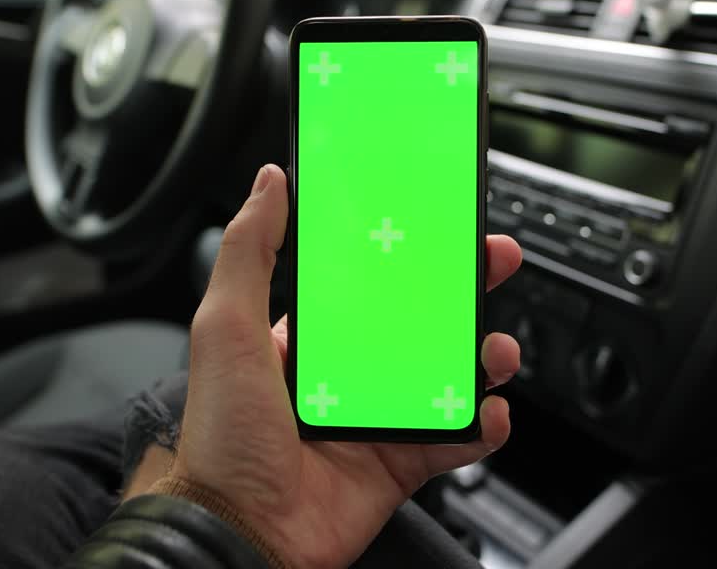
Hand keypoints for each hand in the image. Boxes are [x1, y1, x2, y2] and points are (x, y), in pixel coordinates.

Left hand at [164, 164, 521, 568]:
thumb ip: (249, 252)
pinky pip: (457, 439)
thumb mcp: (226, 328)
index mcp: (309, 339)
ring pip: (449, 375)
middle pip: (421, 320)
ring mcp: (379, 418)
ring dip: (482, 356)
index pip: (369, 282)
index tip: (439, 225)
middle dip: (462, 292)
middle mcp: (349, 374)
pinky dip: (482, 425)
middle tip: (493, 264)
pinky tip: (487, 413)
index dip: (408, 252)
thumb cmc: (222, 437)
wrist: (241, 532)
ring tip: (494, 351)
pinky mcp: (401, 463)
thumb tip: (266, 184)